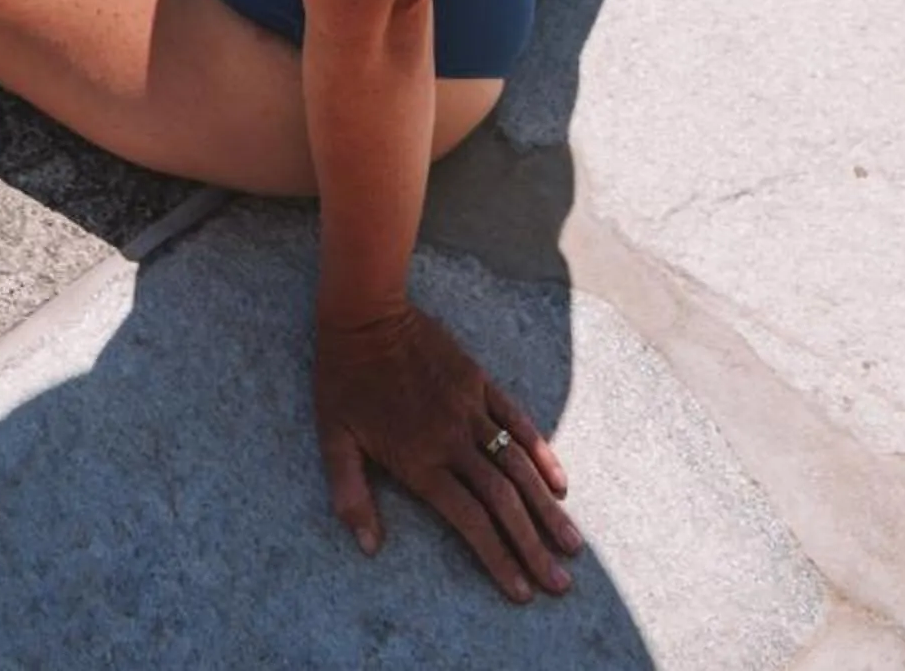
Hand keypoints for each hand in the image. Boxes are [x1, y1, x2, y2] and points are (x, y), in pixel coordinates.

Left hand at [314, 303, 578, 600]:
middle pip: (503, 502)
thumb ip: (350, 495)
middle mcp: (452, 440)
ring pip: (518, 466)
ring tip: (572, 544)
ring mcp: (470, 409)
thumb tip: (368, 548)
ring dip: (547, 508)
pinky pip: (518, 421)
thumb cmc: (343, 379)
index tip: (521, 592)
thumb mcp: (332, 439)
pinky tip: (559, 482)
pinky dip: (541, 452)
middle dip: (533, 546)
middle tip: (560, 583)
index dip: (497, 558)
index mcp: (419, 460)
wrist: (364, 312)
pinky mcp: (479, 381)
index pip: (470, 521)